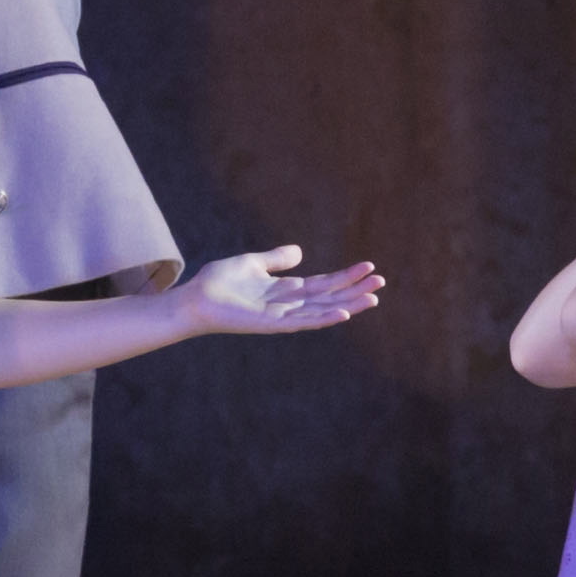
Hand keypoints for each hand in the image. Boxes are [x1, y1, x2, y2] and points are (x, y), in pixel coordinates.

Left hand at [182, 243, 387, 336]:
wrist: (195, 298)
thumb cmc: (219, 282)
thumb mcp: (252, 262)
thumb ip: (276, 259)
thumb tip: (300, 252)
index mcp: (286, 290)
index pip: (324, 283)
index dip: (346, 276)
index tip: (368, 267)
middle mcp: (288, 305)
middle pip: (330, 297)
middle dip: (355, 290)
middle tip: (381, 283)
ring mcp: (282, 316)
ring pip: (323, 311)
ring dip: (348, 305)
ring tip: (372, 299)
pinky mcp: (272, 324)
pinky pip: (303, 323)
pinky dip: (323, 319)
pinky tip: (342, 314)